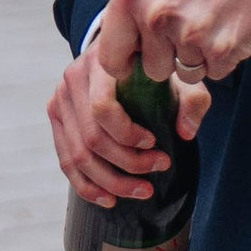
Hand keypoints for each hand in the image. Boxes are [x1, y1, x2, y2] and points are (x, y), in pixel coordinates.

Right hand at [48, 46, 208, 208]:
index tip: (155, 143)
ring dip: (110, 182)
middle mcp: (73, 80)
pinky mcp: (58, 117)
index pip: (102, 109)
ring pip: (78, 156)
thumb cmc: (150, 66)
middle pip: (92, 138)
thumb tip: (185, 133)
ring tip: (142, 192)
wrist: (121, 52)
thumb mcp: (179, 74)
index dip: (127, 135)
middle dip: (127, 164)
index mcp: (100, 63)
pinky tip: (109, 198)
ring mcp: (60, 100)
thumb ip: (192, 98)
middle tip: (159, 170)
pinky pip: (66, 161)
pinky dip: (86, 186)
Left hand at [94, 0, 250, 90]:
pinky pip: (214, 74)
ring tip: (205, 23)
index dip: (125, 64)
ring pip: (185, 74)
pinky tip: (223, 28)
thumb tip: (114, 58)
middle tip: (186, 25)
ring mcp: (190, 33)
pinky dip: (220, 58)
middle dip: (169, 56)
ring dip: (196, 57)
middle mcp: (156, 14)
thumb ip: (123, 14)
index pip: (110, 59)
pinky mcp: (222, 48)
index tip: (138, 59)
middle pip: (153, 71)